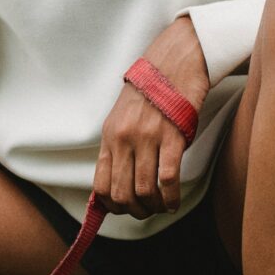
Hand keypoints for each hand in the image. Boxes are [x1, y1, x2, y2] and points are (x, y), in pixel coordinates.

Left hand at [94, 16, 209, 215]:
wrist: (173, 62)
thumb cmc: (150, 92)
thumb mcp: (122, 118)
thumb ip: (119, 148)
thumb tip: (119, 183)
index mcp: (110, 137)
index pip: (100, 185)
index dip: (111, 206)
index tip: (124, 209)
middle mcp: (124, 139)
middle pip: (121, 193)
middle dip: (134, 211)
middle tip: (147, 211)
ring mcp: (147, 138)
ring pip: (144, 191)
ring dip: (154, 207)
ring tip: (162, 207)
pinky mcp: (172, 136)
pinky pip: (167, 179)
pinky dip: (171, 198)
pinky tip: (174, 201)